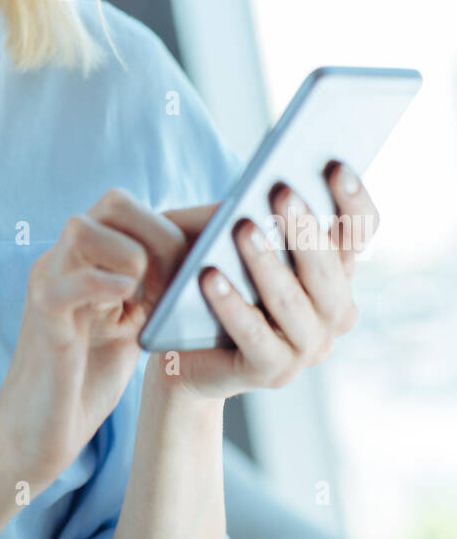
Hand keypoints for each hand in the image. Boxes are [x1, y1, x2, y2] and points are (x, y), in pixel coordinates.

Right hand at [0, 187, 193, 491]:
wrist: (36, 433)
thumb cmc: (85, 379)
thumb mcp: (131, 323)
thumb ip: (153, 289)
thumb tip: (205, 260)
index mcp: (84, 257)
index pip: (130, 206)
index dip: (177, 218)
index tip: (211, 243)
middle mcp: (62, 259)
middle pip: (113, 202)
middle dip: (160, 232)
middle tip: (178, 280)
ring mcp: (46, 281)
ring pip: (84, 227)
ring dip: (132, 254)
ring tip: (149, 297)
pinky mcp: (41, 314)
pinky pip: (71, 281)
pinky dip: (108, 287)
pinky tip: (129, 309)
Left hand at [154, 160, 378, 402]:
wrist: (179, 346)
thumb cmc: (209, 273)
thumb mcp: (229, 236)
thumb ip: (252, 213)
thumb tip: (264, 183)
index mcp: (335, 272)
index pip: (359, 234)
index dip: (352, 201)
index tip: (335, 165)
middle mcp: (332, 313)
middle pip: (328, 270)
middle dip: (305, 230)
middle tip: (282, 192)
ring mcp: (306, 348)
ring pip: (292, 302)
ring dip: (267, 264)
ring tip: (243, 229)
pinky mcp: (270, 373)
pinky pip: (253, 336)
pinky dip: (233, 305)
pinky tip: (210, 277)